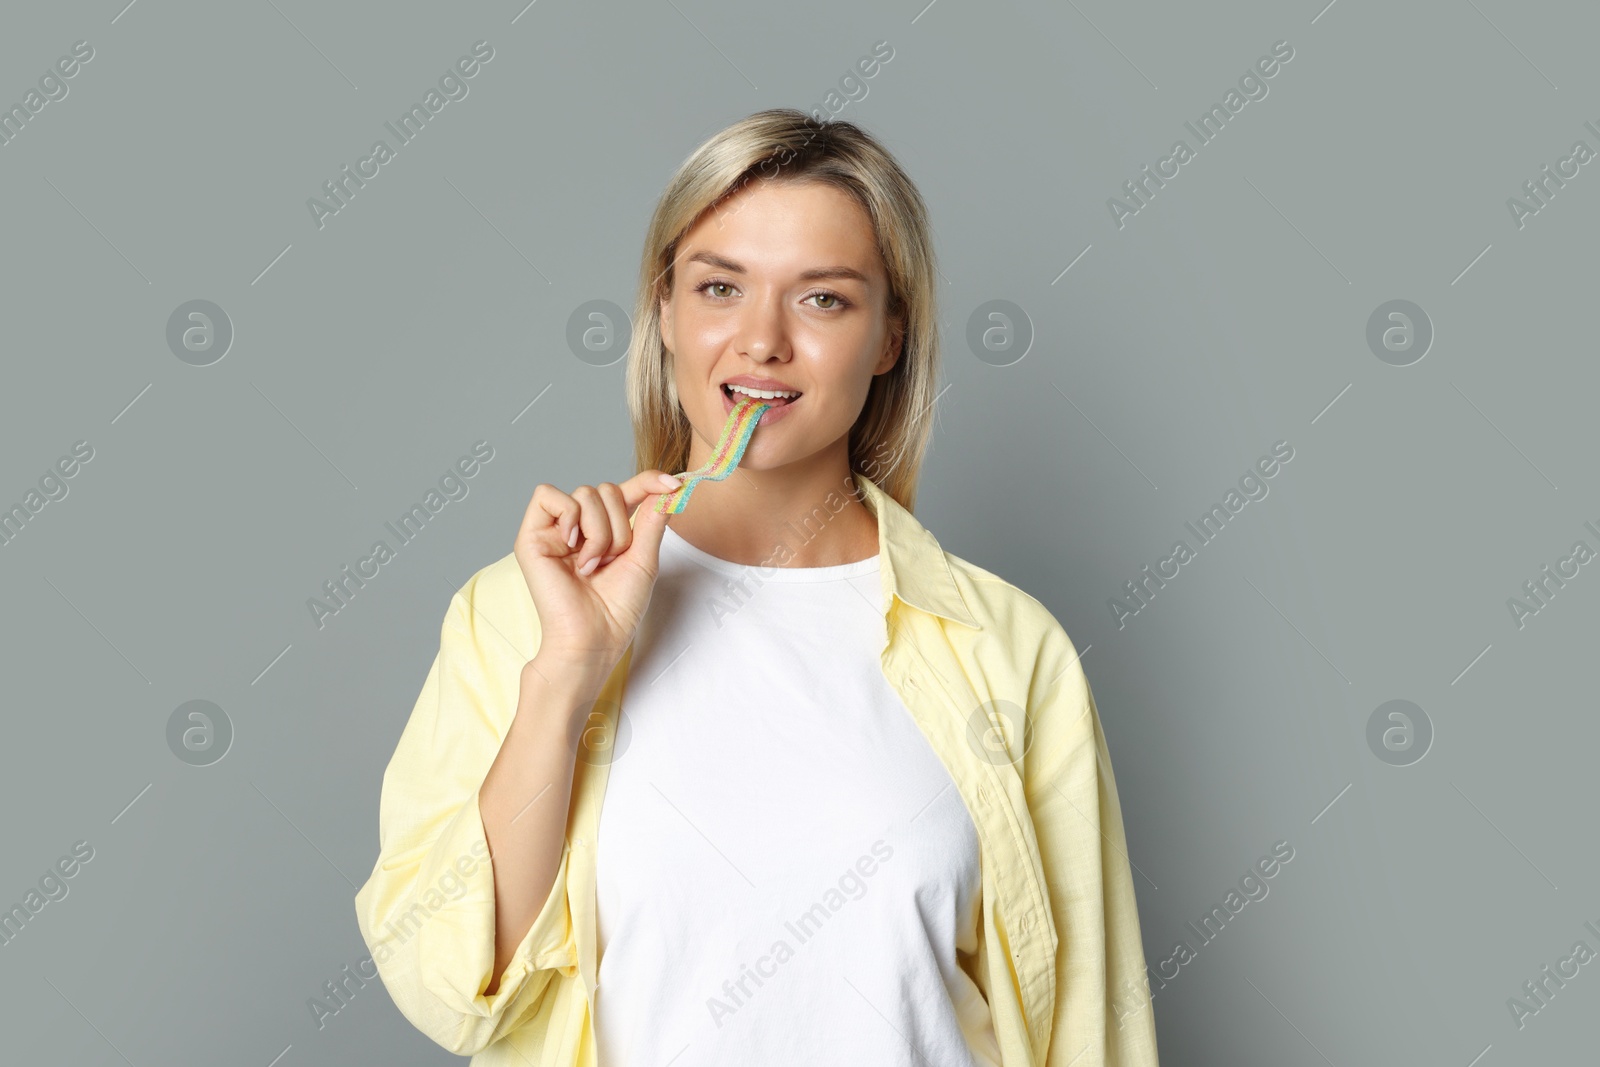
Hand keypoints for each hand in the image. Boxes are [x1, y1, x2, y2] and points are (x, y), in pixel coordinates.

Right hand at [513, 470, 682, 672]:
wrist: (593, 639)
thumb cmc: (617, 609)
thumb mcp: (644, 559)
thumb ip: (652, 520)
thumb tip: (666, 487)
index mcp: (606, 531)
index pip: (626, 490)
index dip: (648, 481)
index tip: (672, 484)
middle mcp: (580, 526)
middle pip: (605, 489)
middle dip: (619, 525)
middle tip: (610, 561)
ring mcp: (555, 530)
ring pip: (585, 493)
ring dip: (599, 532)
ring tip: (591, 565)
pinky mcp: (531, 536)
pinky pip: (548, 495)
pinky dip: (568, 517)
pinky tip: (571, 546)